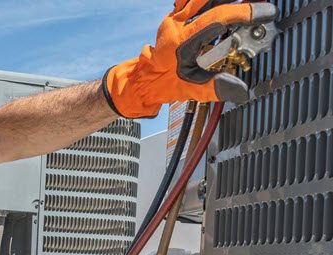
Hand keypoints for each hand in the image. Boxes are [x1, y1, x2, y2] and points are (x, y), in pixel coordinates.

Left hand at [102, 0, 276, 117]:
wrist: (145, 80)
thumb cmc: (165, 84)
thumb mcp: (192, 89)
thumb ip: (217, 87)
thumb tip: (241, 90)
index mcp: (182, 42)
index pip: (218, 17)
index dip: (244, 12)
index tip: (265, 12)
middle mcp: (176, 25)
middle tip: (257, 2)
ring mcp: (174, 18)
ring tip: (244, 2)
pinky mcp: (175, 16)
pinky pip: (191, 0)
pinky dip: (208, 1)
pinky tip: (223, 4)